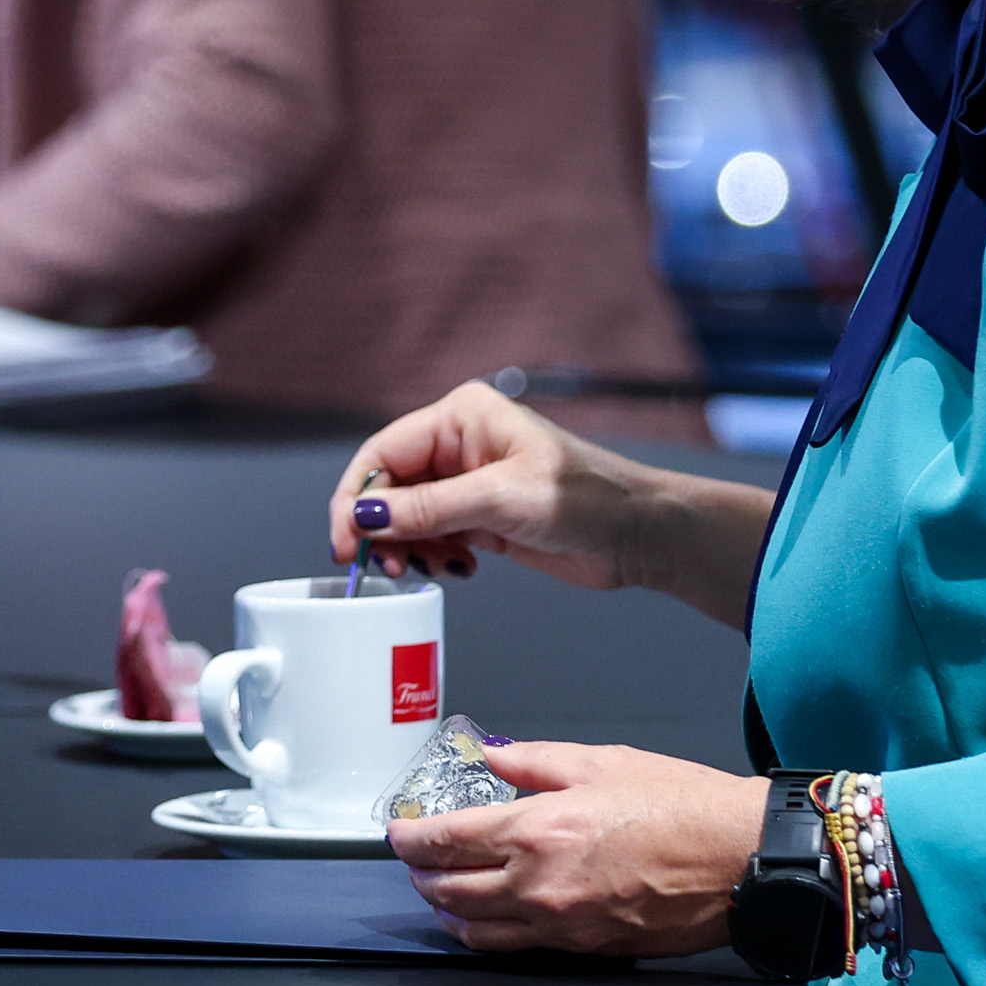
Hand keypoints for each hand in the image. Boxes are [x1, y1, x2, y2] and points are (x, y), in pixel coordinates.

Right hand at [330, 382, 645, 591]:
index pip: (384, 451)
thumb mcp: (501, 500)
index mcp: (461, 417)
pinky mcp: (481, 516)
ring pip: (407, 515)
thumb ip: (429, 509)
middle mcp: (459, 444)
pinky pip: (433, 535)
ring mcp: (469, 481)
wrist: (638, 534)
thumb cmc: (587, 498)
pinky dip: (433, 555)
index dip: (357, 496)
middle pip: (389, 485)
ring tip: (428, 568)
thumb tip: (365, 515)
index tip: (347, 540)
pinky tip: (459, 567)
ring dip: (407, 546)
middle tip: (382, 566)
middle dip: (381, 528)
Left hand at [390, 741, 760, 956]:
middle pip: (449, 891)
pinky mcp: (584, 947)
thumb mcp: (601, 762)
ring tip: (439, 894)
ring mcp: (560, 924)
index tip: (397, 833)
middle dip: (421, 876)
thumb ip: (536, 762)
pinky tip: (485, 922)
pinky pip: (516, 948)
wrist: (738, 860)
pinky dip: (486, 935)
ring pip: (475, 931)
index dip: (410, 838)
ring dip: (446, 912)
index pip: (446, 841)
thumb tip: (496, 758)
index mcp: (537, 831)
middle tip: (414, 860)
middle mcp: (538, 885)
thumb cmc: (683, 808)